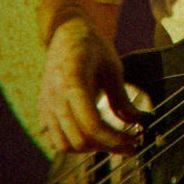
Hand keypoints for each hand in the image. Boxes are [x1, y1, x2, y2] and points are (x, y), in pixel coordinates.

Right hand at [37, 20, 144, 153]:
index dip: (115, 138)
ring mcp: (46, 105)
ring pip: (65, 145)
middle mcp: (54, 96)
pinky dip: (75, 146)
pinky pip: (56, 140)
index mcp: (72, 82)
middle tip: (130, 146)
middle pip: (80, 139)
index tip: (134, 140)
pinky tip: (95, 139)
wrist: (67, 33)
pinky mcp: (43, 110)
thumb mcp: (113, 67)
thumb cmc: (93, 46)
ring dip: (91, 150)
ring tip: (113, 144)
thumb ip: (121, 98)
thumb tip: (139, 121)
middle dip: (108, 147)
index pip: (91, 125)